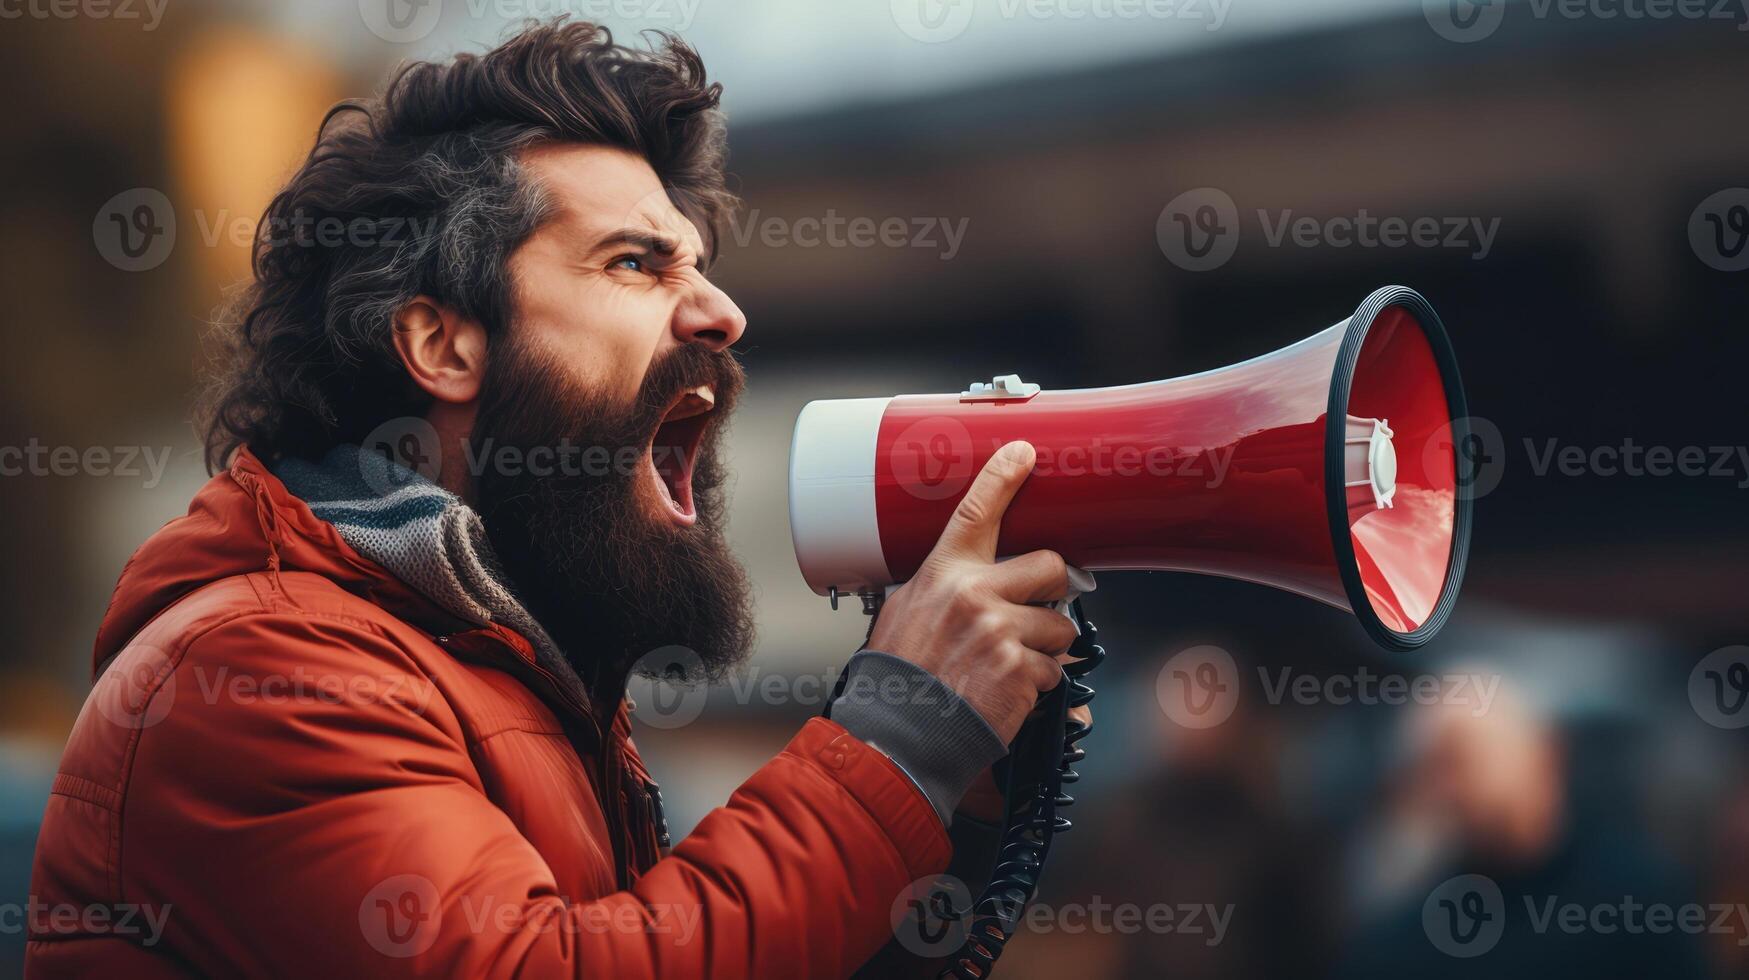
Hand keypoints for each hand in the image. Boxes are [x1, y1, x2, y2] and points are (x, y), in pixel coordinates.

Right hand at [866, 441, 1078, 742]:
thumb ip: (946, 590)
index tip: (1023, 454)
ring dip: (1046, 648)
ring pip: (1060, 626)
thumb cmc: (898, 676)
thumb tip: (977, 583)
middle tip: (1036, 609)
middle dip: (1053, 589)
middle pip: (1050, 565)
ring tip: (1008, 665)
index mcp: (943, 574)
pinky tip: (1005, 693)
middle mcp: (974, 594)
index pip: (976, 511)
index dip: (1003, 478)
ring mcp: (1001, 630)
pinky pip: (1053, 669)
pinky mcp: (1021, 668)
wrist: (898, 732)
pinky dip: (1038, 685)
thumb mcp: (905, 613)